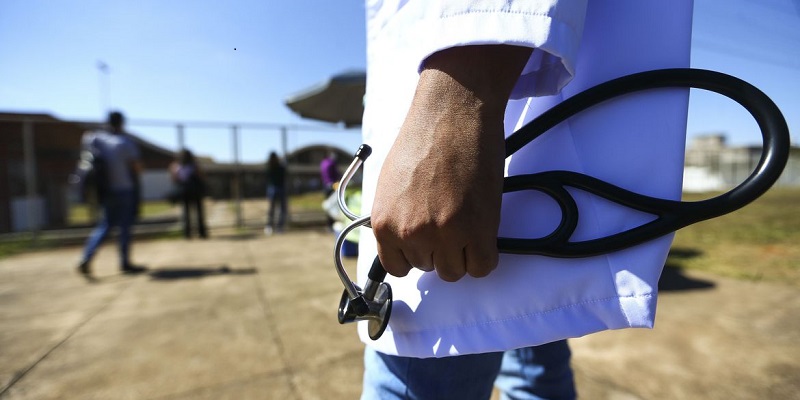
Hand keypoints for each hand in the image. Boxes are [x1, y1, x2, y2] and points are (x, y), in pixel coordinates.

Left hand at [371, 45, 531, 281]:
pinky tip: (483, 233)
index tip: (426, 241)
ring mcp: (444, 234)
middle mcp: (410, 233)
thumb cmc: (423, 139)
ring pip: (455, 271)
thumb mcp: (391, 184)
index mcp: (384, 223)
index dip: (415, 254)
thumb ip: (395, 217)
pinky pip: (482, 266)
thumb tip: (402, 240)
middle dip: (440, 248)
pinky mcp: (477, 230)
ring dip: (463, 252)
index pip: (398, 267)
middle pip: (429, 268)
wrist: (453, 113)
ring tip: (466, 220)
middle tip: (450, 218)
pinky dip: (484, 255)